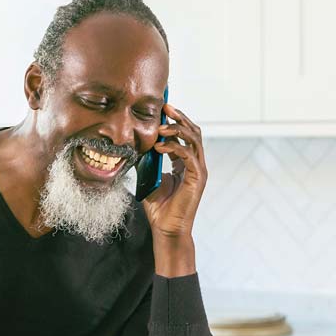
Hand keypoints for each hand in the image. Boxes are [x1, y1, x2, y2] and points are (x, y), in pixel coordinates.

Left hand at [141, 104, 207, 239]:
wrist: (166, 229)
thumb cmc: (158, 208)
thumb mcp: (149, 178)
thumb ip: (147, 162)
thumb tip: (136, 144)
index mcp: (186, 163)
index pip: (185, 135)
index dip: (175, 121)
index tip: (162, 109)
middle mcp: (195, 164)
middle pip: (193, 131)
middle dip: (180, 117)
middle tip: (166, 106)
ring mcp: (199, 170)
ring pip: (194, 139)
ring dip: (177, 129)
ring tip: (161, 126)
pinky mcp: (197, 177)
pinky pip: (188, 155)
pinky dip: (174, 147)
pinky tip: (159, 147)